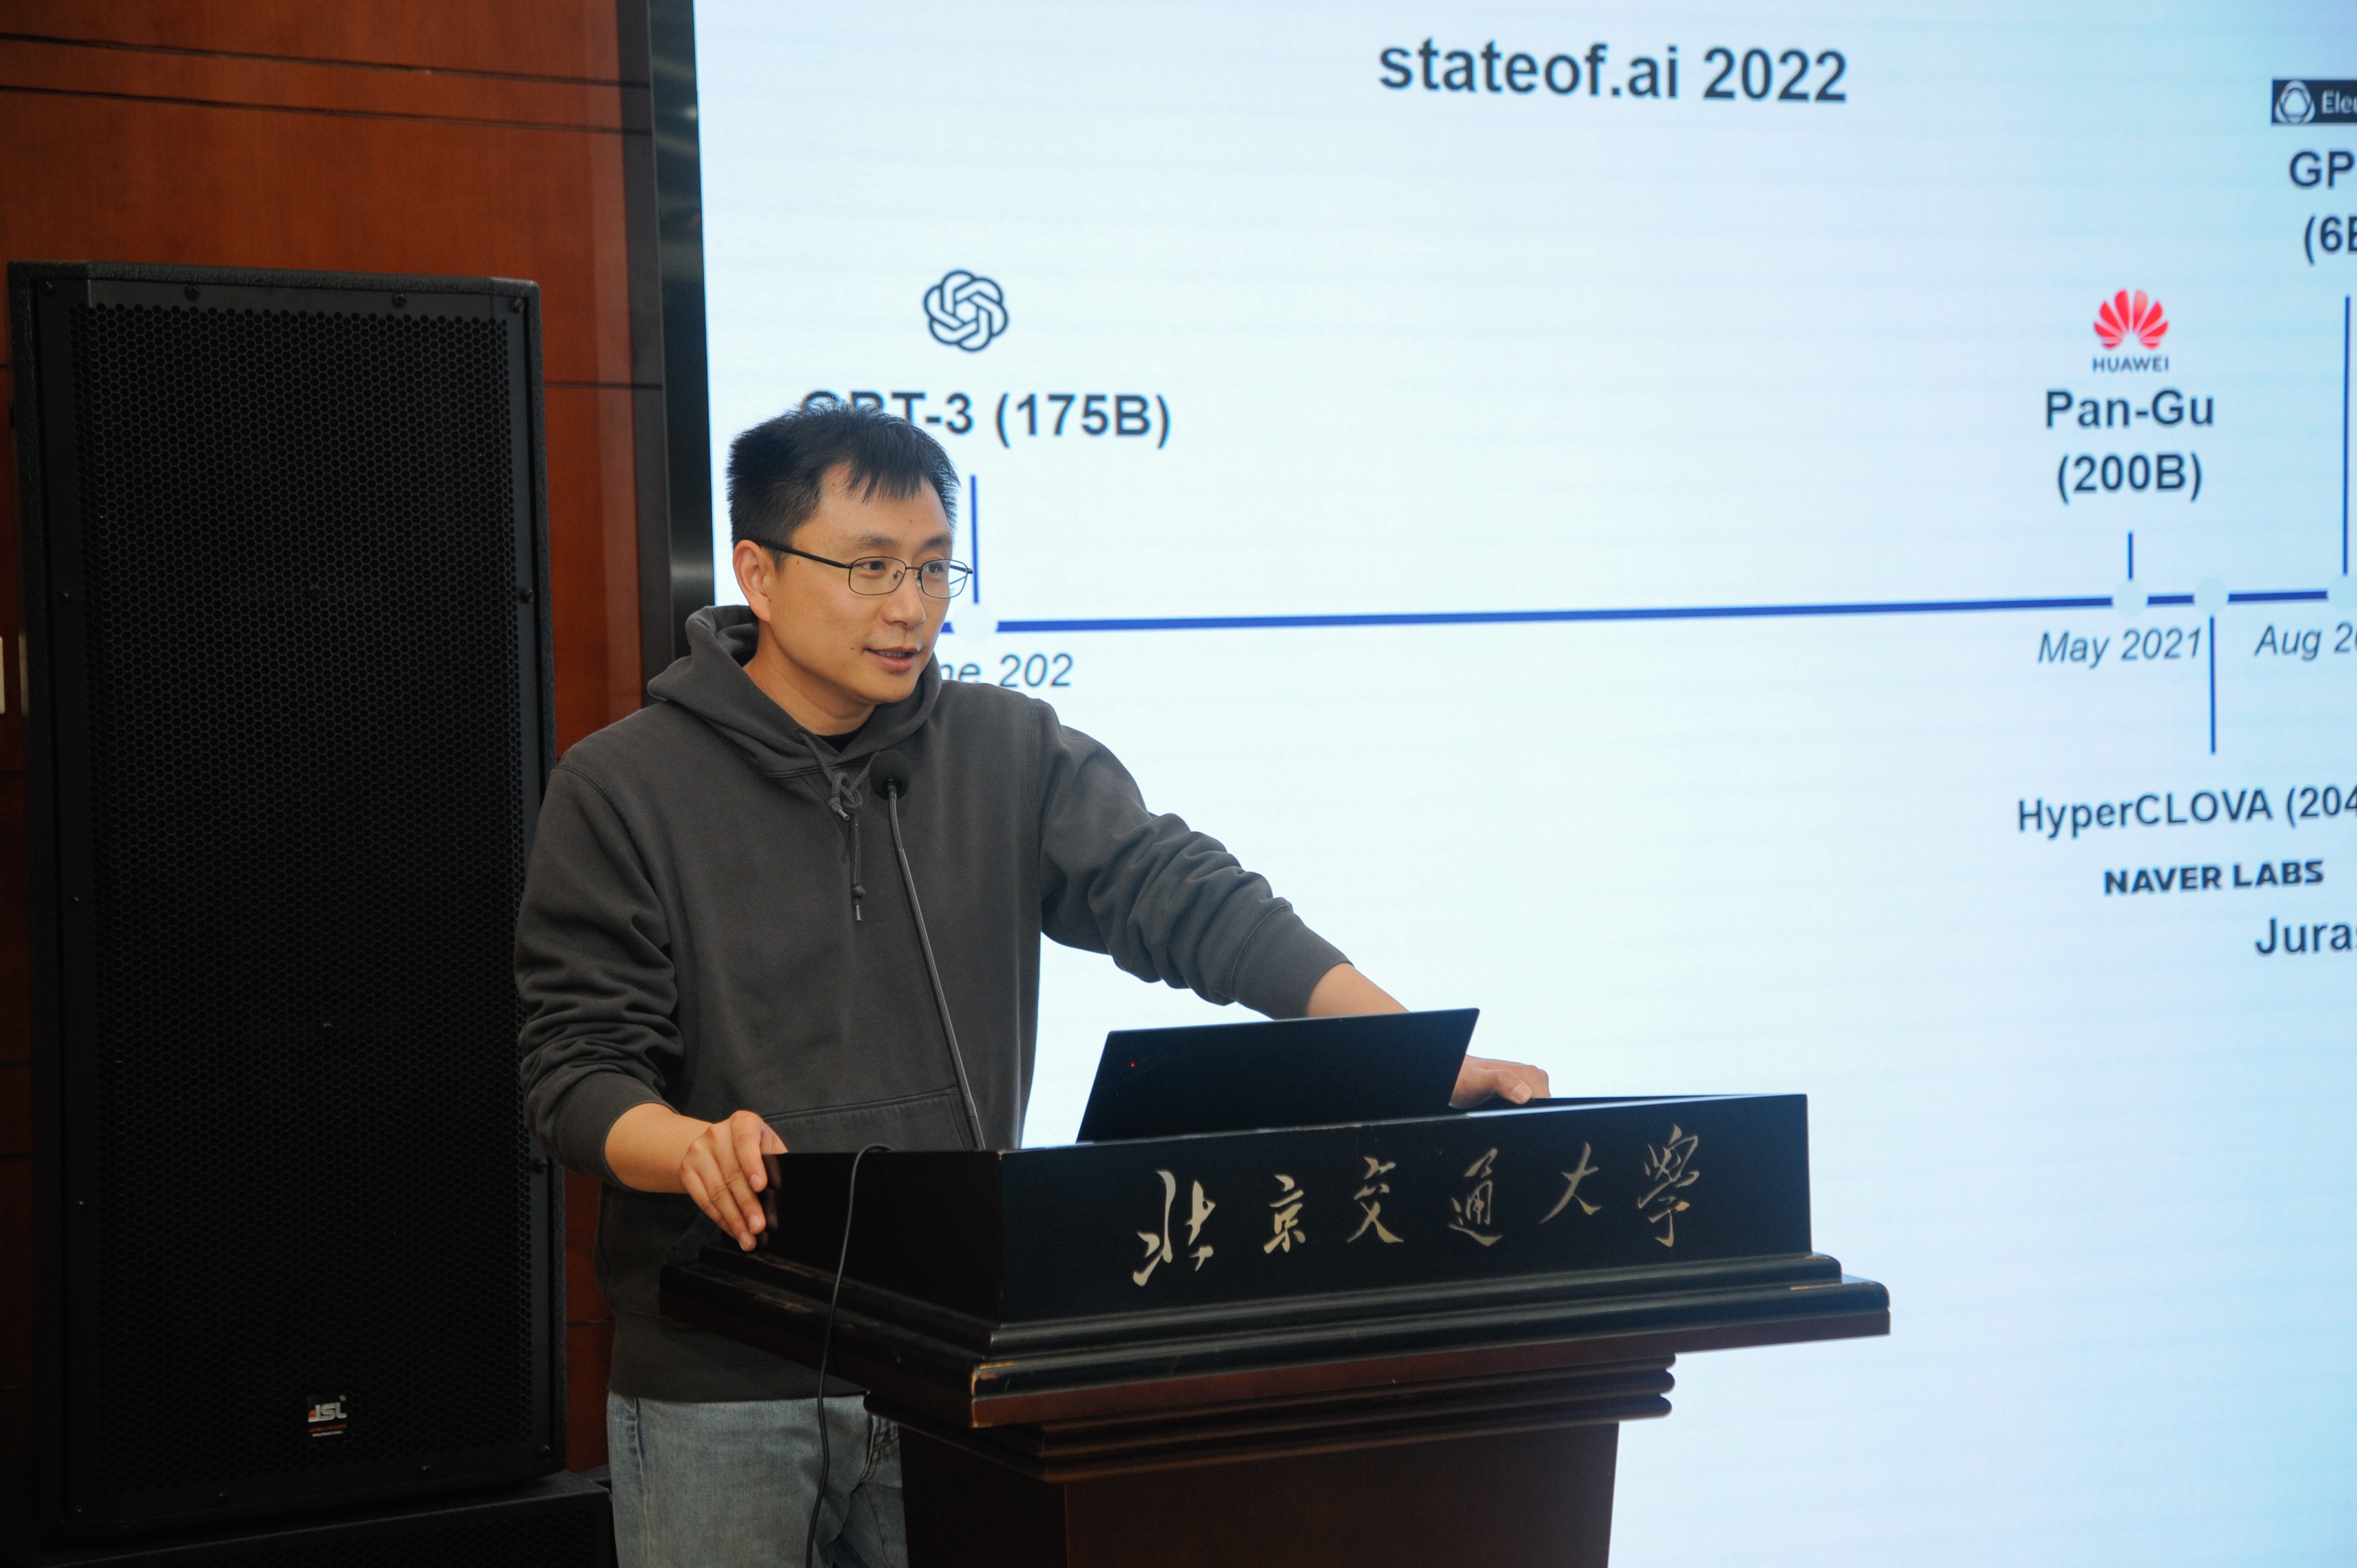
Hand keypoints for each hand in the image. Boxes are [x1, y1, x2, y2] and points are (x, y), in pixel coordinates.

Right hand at [681, 1109, 788, 1249]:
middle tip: (759, 1227)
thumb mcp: (766, 1145)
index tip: (762, 1186)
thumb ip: (775, 1161)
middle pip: (732, 1174)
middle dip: (747, 1205)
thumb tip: (786, 1189)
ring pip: (717, 1192)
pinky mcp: (686, 1171)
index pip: (746, 1142)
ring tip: (748, 1238)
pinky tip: (733, 1231)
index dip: (753, 1165)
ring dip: (734, 1219)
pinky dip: (721, 1219)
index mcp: (742, 1122)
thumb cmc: (751, 1147)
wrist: (713, 1144)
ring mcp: (698, 1152)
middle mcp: (716, 1134)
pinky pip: (703, 1201)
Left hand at [1451, 1056, 1550, 1108]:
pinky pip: (1531, 1108)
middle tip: (1507, 1118)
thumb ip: (1500, 1081)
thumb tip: (1526, 1095)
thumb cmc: (1463, 1077)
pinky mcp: (1524, 1094)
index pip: (1546, 1102)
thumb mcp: (1477, 1080)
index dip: (1537, 1115)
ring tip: (1504, 1115)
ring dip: (1527, 1116)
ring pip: (1539, 1109)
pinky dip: (1523, 1114)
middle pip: (1545, 1107)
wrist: (1456, 1076)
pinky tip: (1508, 1115)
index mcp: (1528, 1073)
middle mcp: (1533, 1078)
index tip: (1523, 1122)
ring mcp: (1530, 1086)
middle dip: (1531, 1116)